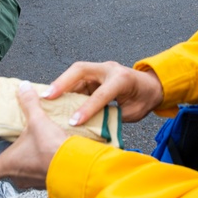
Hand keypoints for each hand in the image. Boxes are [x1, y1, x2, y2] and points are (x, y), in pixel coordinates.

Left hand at [0, 81, 68, 189]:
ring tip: (32, 148)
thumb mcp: (38, 121)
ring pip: (22, 174)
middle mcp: (17, 177)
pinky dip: (40, 166)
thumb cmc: (51, 150)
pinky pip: (38, 175)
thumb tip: (23, 88)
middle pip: (3, 173)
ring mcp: (31, 182)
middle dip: (8, 159)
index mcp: (6, 164)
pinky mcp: (46, 183)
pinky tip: (47, 153)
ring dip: (25, 163)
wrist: (75, 167)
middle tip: (12, 146)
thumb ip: (29, 103)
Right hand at [43, 61, 163, 125]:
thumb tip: (92, 128)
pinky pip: (76, 79)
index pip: (101, 94)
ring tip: (45, 100)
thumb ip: (113, 117)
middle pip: (81, 70)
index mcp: (122, 79)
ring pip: (75, 73)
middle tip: (47, 97)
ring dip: (60, 85)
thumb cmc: (144, 99)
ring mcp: (100, 69)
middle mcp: (109, 69)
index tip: (73, 122)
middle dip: (62, 83)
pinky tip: (55, 100)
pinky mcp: (93, 73)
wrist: (151, 85)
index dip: (87, 108)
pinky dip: (65, 89)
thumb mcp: (133, 113)